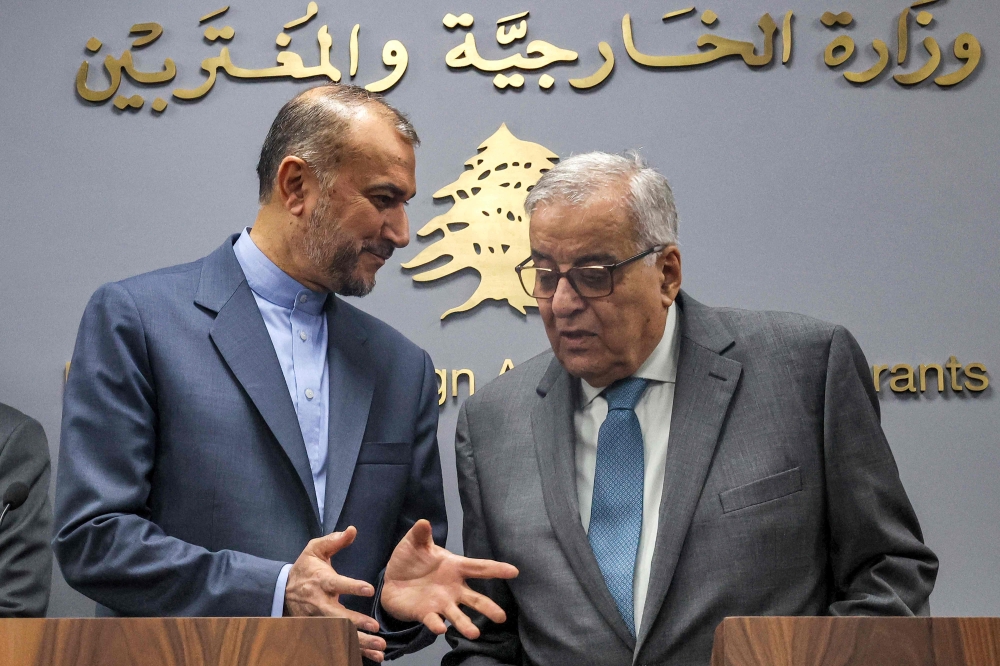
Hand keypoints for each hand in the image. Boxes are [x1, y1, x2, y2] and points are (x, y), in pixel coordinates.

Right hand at [284, 527, 387, 661]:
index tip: (369, 589)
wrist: (283, 590)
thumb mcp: (315, 549)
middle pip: (339, 616)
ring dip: (360, 642)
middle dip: (357, 622)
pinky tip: (372, 657)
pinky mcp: (321, 629)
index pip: (337, 584)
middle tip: (375, 628)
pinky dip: (355, 651)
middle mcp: (320, 603)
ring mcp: (319, 619)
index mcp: (321, 581)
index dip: (352, 587)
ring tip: (379, 647)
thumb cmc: (305, 568)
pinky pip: (338, 641)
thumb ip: (334, 540)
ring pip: (340, 633)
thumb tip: (353, 529)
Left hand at [380, 519, 517, 638]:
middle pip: (475, 599)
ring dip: (465, 624)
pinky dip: (436, 625)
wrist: (391, 581)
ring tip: (474, 634)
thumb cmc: (410, 560)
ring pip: (457, 615)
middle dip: (488, 608)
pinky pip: (433, 620)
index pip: (479, 568)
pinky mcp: (426, 614)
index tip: (514, 571)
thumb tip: (423, 522)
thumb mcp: (414, 544)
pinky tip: (440, 629)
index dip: (496, 569)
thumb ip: (421, 534)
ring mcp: (441, 603)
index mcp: (455, 568)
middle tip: (502, 618)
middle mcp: (453, 588)